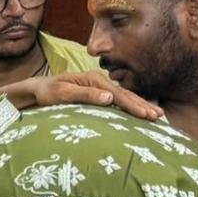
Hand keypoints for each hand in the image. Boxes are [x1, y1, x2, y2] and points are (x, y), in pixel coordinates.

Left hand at [2, 71, 161, 120]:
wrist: (38, 90)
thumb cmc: (47, 92)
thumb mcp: (62, 94)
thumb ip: (85, 95)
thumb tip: (109, 98)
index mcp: (93, 80)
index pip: (117, 94)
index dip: (133, 105)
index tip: (146, 114)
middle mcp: (99, 81)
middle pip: (125, 94)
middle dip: (142, 105)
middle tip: (159, 117)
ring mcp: (99, 87)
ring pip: (124, 97)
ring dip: (140, 106)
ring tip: (156, 115)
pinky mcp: (97, 94)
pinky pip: (117, 101)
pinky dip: (130, 106)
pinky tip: (139, 113)